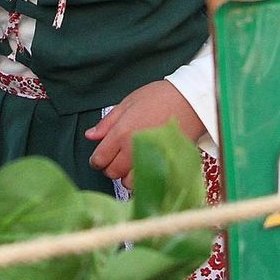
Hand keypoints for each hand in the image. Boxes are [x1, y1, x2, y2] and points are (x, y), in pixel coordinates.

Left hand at [85, 80, 203, 185]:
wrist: (190, 101)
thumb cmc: (158, 97)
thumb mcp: (128, 102)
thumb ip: (108, 122)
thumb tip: (90, 136)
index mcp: (120, 133)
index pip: (100, 159)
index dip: (97, 161)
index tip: (100, 159)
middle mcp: (132, 150)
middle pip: (112, 173)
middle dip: (110, 168)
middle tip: (116, 159)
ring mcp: (150, 160)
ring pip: (129, 182)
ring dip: (126, 176)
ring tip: (131, 165)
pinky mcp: (164, 165)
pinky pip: (148, 182)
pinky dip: (143, 180)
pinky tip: (144, 169)